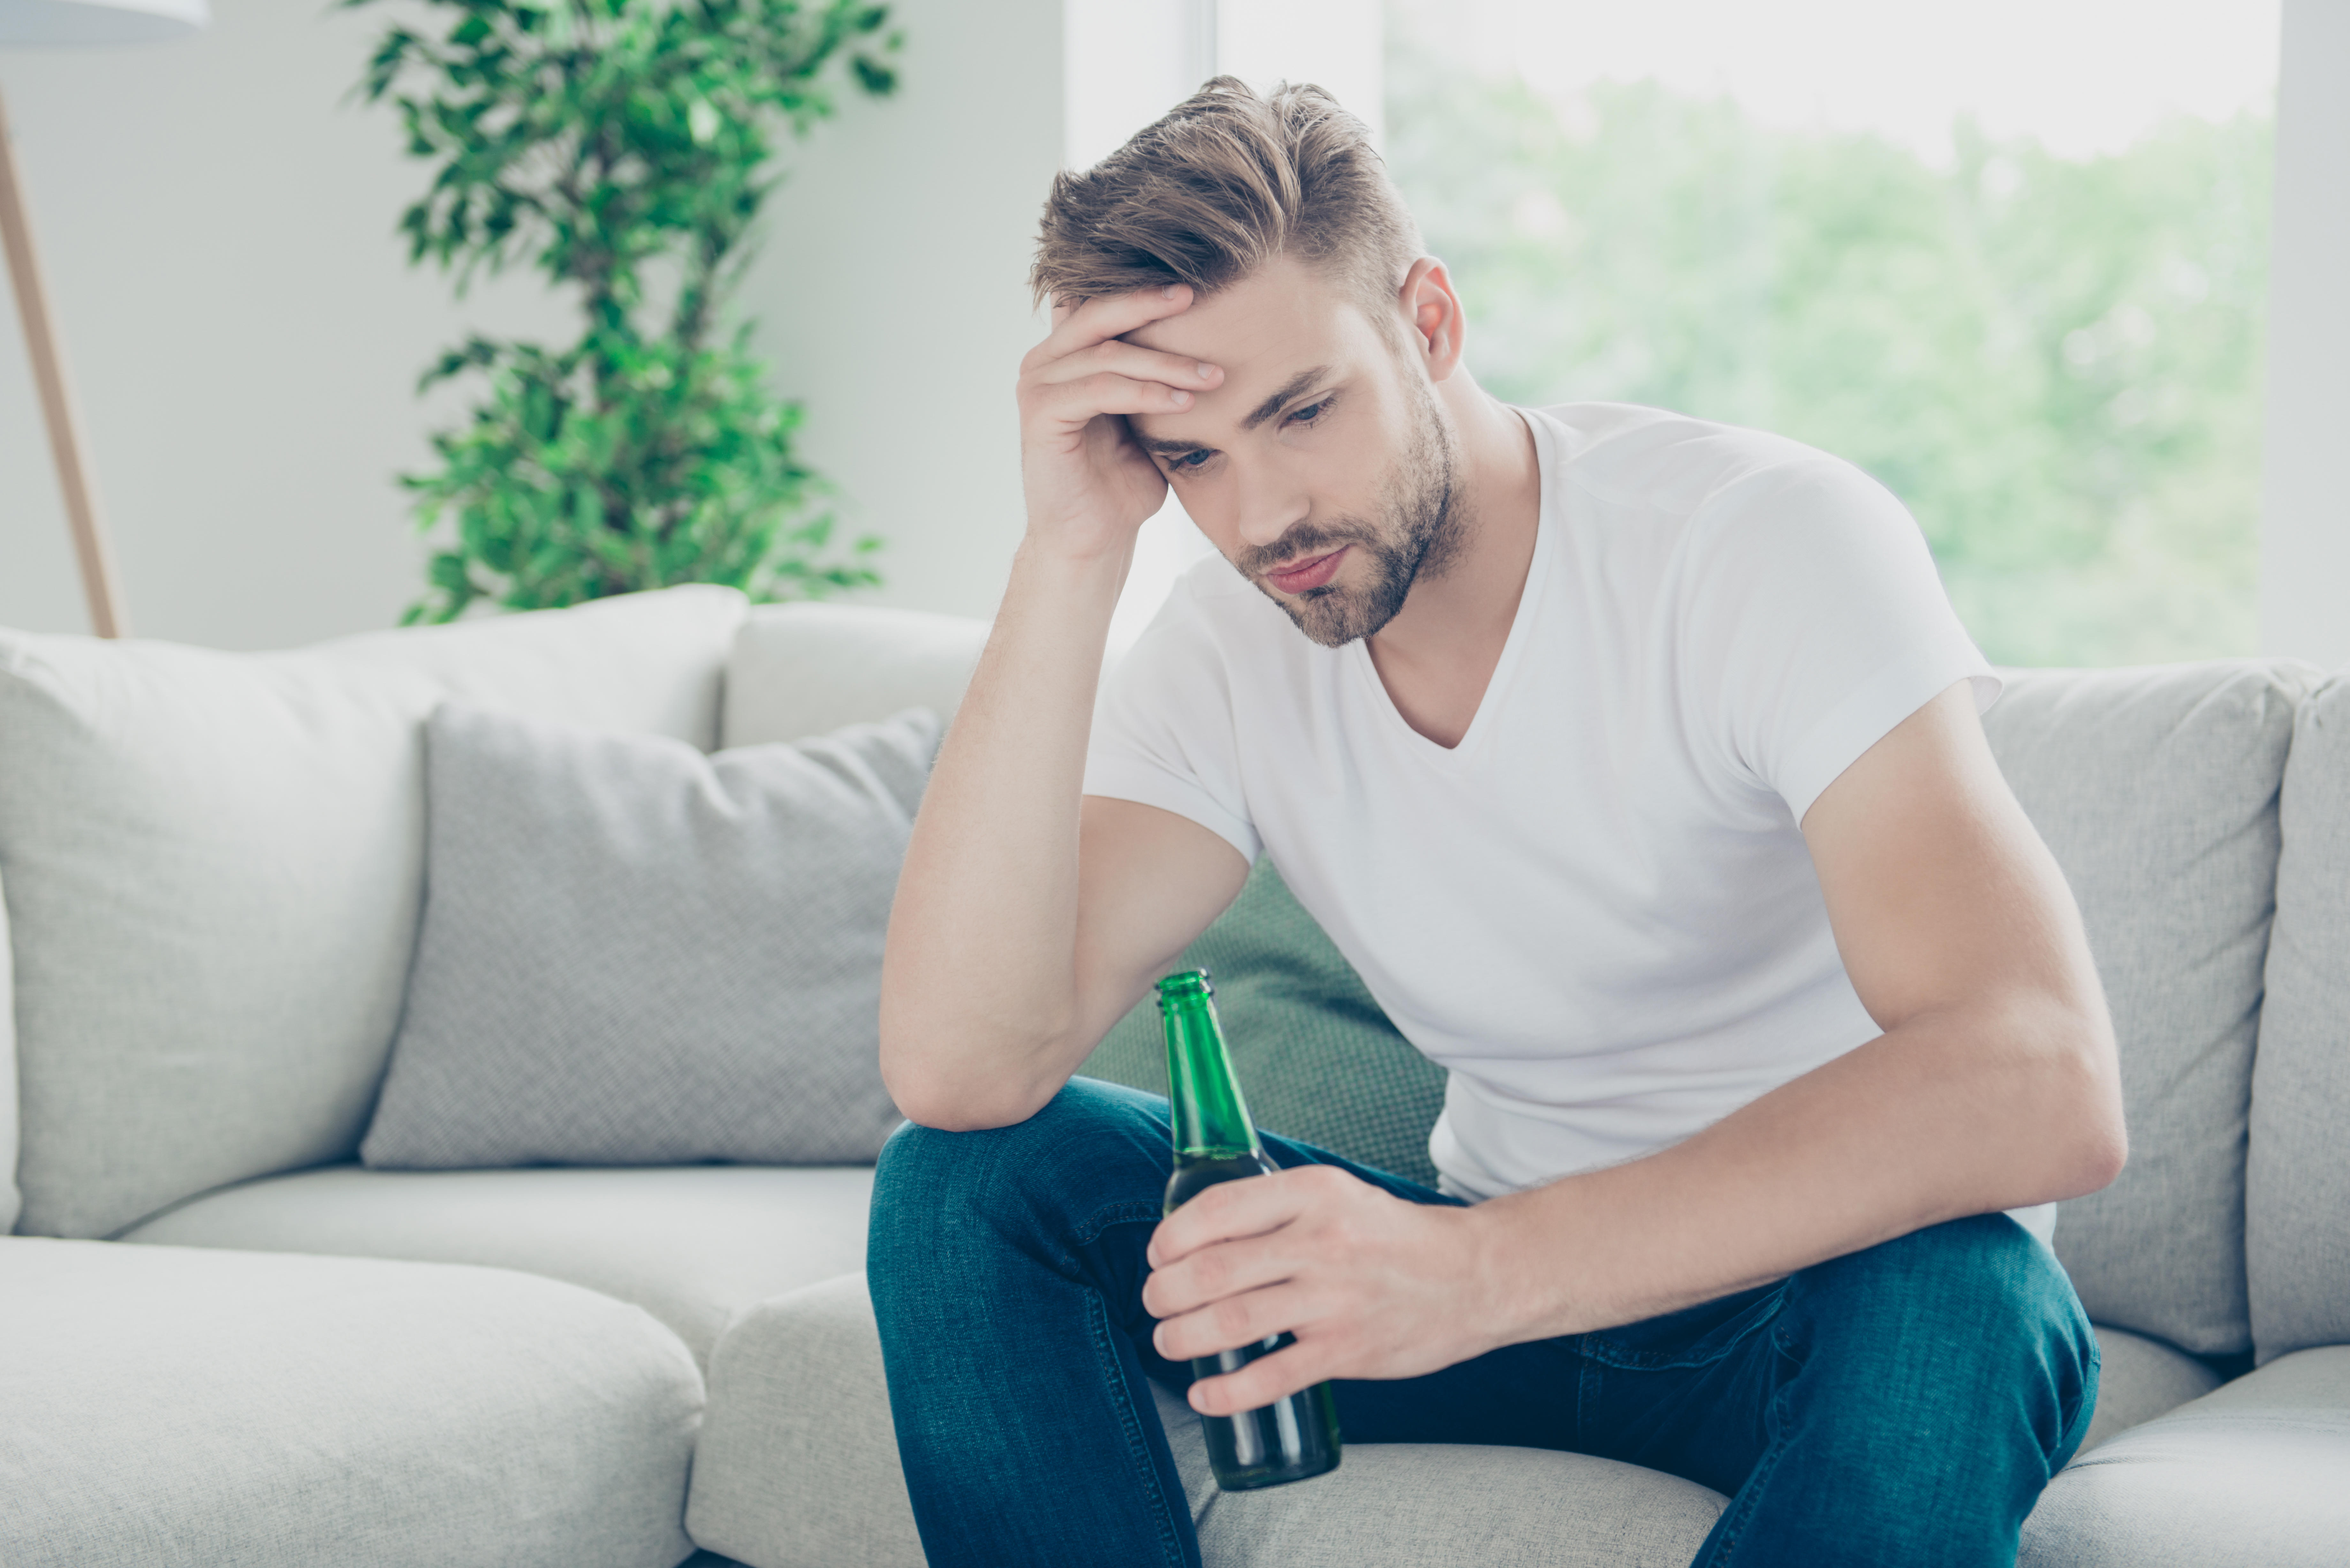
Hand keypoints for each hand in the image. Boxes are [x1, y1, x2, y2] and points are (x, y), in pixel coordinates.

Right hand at [1016, 285, 1223, 561]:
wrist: (1094, 538)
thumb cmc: (1122, 480)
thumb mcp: (1145, 417)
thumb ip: (1152, 375)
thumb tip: (1200, 332)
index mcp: (1068, 356)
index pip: (1102, 305)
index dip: (1141, 289)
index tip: (1193, 283)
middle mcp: (1045, 362)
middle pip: (1099, 313)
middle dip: (1150, 303)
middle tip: (1196, 297)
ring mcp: (1038, 386)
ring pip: (1108, 353)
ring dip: (1165, 362)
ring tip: (1211, 376)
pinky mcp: (1041, 415)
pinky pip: (1100, 389)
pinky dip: (1145, 392)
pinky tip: (1182, 402)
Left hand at [1141, 1163, 1507, 1415]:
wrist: (1473, 1276)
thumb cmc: (1392, 1237)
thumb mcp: (1337, 1196)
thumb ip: (1277, 1208)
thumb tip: (1201, 1231)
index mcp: (1314, 1193)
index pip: (1219, 1209)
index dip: (1173, 1236)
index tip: (1158, 1254)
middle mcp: (1321, 1242)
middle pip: (1214, 1270)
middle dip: (1166, 1291)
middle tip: (1155, 1301)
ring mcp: (1335, 1299)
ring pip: (1234, 1321)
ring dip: (1183, 1337)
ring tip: (1167, 1341)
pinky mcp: (1348, 1350)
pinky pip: (1273, 1376)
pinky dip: (1229, 1392)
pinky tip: (1205, 1396)